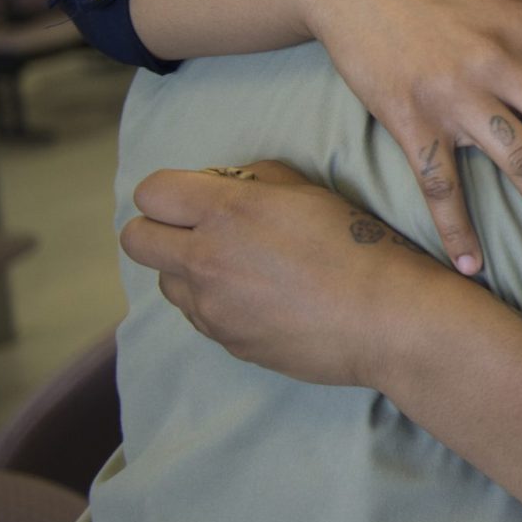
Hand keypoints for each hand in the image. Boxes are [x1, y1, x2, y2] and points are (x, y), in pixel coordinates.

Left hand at [124, 162, 456, 388]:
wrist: (384, 318)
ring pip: (165, 282)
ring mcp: (211, 307)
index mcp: (228, 213)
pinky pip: (197, 315)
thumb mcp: (311, 192)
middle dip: (157, 228)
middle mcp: (206, 260)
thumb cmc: (358, 246)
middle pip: (136, 240)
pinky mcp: (225, 341)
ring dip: (187, 269)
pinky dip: (213, 302)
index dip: (169, 191)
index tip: (194, 196)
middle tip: (196, 230)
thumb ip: (258, 180)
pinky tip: (257, 298)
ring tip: (236, 268)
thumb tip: (228, 186)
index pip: (152, 193)